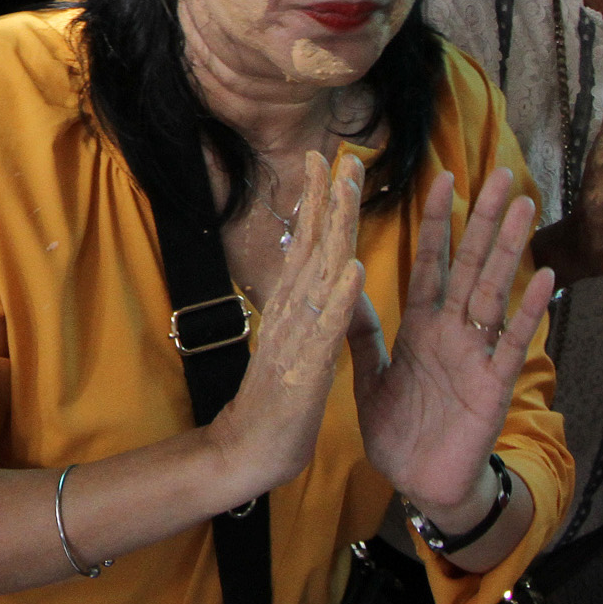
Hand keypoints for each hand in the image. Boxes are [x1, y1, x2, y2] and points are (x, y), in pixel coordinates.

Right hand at [203, 153, 368, 498]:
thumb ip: (304, 306)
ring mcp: (298, 335)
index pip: (308, 241)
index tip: (327, 158)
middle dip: (327, 197)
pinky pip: (328, 328)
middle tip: (338, 154)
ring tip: (347, 191)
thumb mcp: (294, 342)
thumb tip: (315, 269)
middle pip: (313, 244)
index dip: (319, 199)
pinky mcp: (307, 366)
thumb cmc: (277, 400)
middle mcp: (292, 309)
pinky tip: (353, 269)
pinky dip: (341, 298)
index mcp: (292, 304)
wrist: (249, 449)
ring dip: (336, 229)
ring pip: (320, 272)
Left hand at [350, 167, 553, 513]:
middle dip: (485, 220)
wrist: (418, 482)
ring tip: (524, 207)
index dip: (436, 222)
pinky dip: (527, 311)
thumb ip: (361, 332)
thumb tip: (343, 283)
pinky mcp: (492, 385)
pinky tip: (543, 279)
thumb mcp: (368, 374)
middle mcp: (452, 331)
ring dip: (509, 250)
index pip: (431, 262)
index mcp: (421, 325)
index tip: (442, 177)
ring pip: (495, 291)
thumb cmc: (398, 429)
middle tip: (503, 171)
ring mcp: (476, 354)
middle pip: (471, 264)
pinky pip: (511, 343)